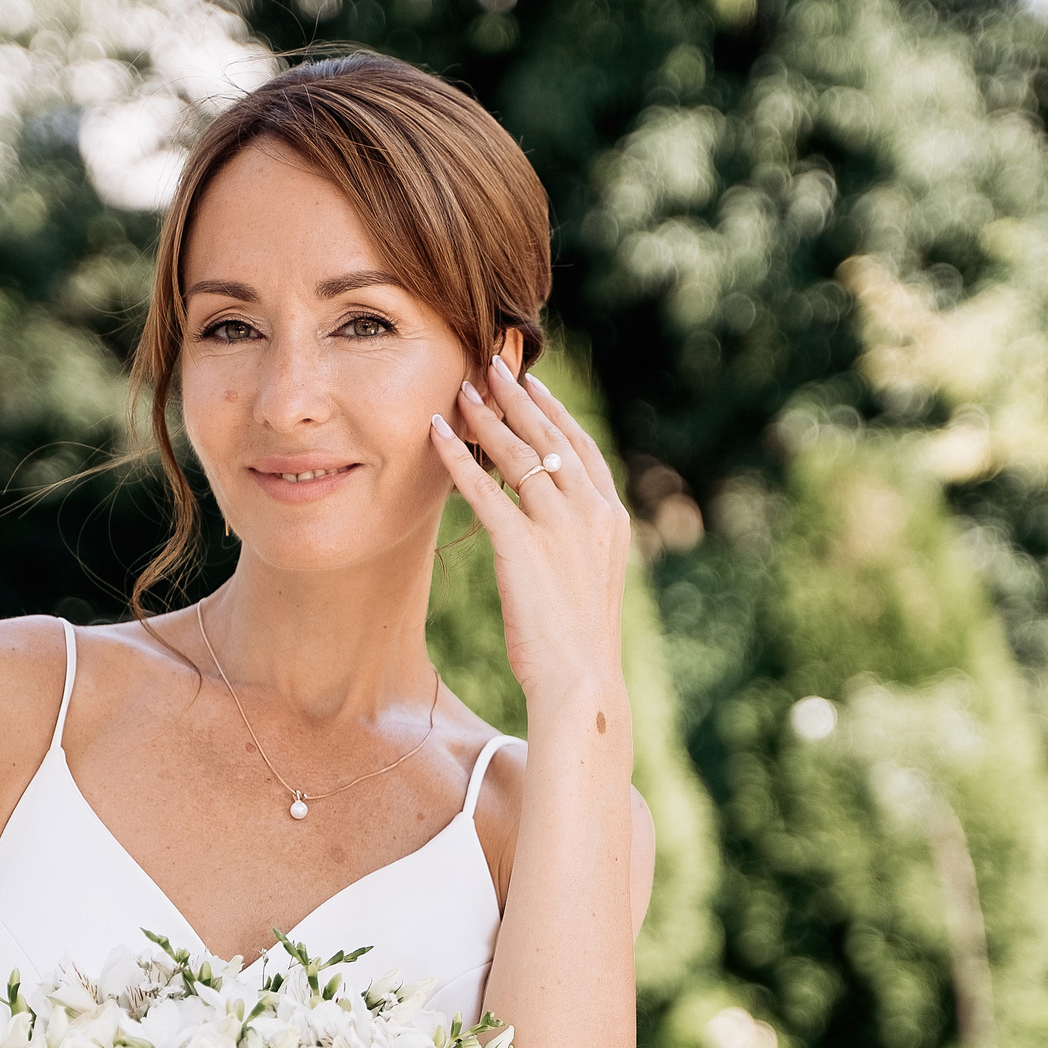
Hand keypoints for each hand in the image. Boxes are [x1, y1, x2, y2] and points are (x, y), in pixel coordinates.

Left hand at [430, 355, 629, 706]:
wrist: (582, 681)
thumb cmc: (580, 645)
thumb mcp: (590, 582)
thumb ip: (577, 544)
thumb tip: (552, 532)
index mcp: (610, 518)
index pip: (581, 448)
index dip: (554, 413)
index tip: (534, 387)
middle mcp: (590, 512)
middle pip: (550, 438)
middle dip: (518, 399)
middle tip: (492, 367)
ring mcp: (558, 527)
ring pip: (518, 454)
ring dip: (487, 416)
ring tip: (463, 388)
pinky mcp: (522, 545)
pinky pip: (483, 489)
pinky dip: (458, 456)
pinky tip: (437, 433)